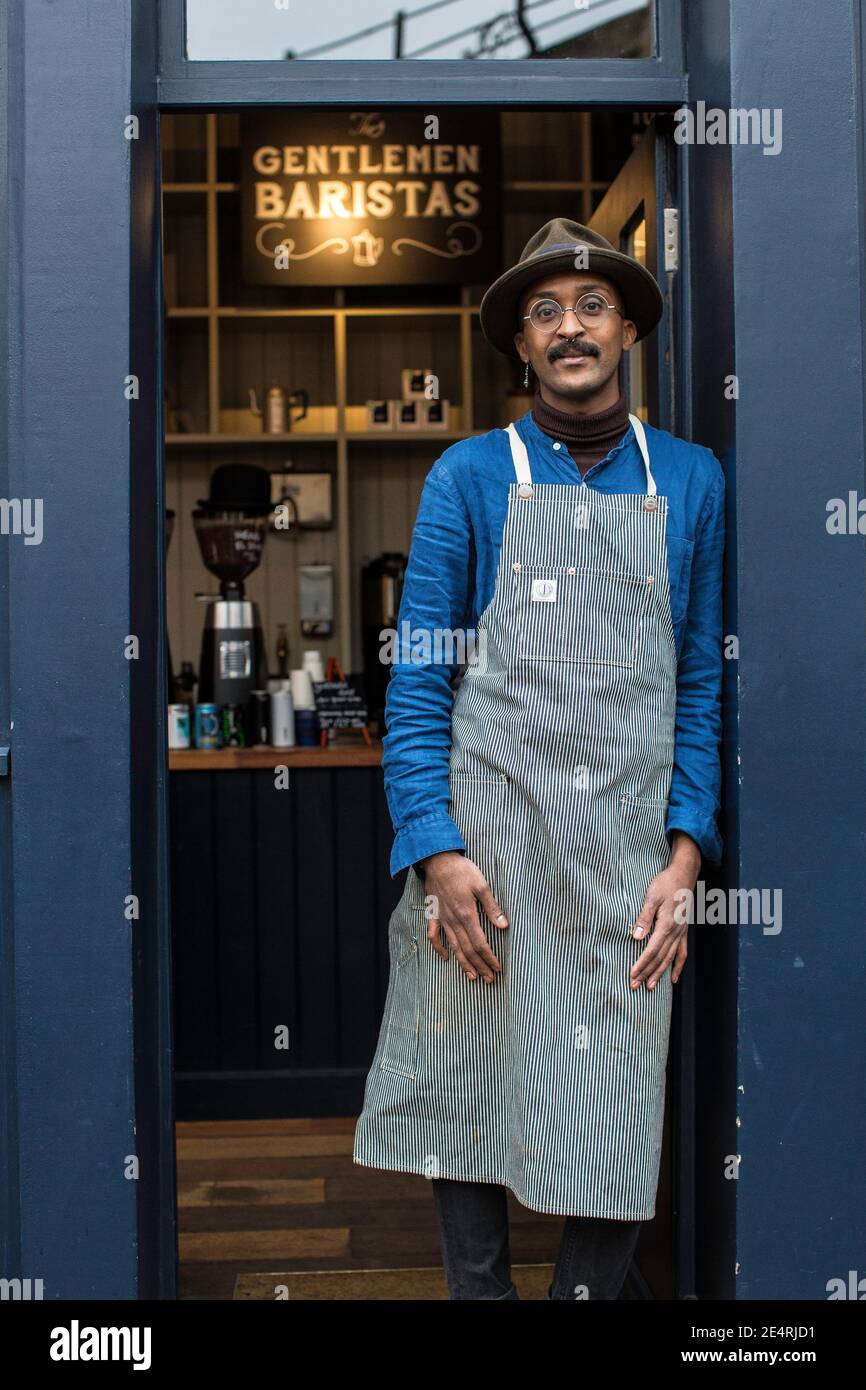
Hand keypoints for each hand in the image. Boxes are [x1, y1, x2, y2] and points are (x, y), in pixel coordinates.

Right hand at [418, 850, 507, 983]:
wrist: (438, 860)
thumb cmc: (462, 870)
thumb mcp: (482, 885)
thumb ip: (492, 907)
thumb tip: (504, 926)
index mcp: (467, 914)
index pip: (480, 943)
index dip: (489, 957)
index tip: (497, 967)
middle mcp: (454, 921)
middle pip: (468, 949)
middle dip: (480, 965)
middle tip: (489, 979)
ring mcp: (442, 919)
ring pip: (453, 946)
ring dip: (463, 963)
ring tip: (472, 976)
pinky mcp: (434, 915)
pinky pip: (433, 936)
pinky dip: (438, 948)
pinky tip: (445, 957)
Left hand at [629, 832, 700, 990]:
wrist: (684, 875)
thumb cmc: (665, 883)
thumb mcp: (651, 897)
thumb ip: (644, 917)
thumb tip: (636, 937)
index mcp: (667, 924)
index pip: (652, 950)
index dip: (642, 964)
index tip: (632, 974)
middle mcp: (676, 932)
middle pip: (660, 958)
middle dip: (647, 973)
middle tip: (635, 986)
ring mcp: (682, 932)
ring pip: (670, 958)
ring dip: (660, 973)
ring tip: (650, 987)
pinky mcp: (684, 931)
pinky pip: (682, 953)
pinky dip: (677, 966)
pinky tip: (673, 978)